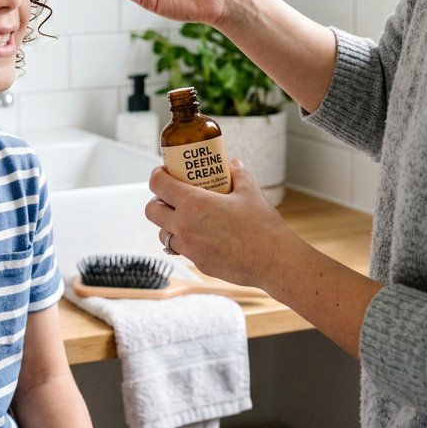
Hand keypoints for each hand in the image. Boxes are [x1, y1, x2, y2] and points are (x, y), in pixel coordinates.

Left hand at [146, 160, 287, 289]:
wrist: (275, 261)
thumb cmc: (263, 225)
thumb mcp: (250, 191)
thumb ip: (237, 173)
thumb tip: (232, 163)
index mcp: (193, 203)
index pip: (158, 185)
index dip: (158, 176)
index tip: (166, 173)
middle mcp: (185, 226)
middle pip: (152, 211)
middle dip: (158, 201)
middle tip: (173, 196)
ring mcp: (190, 248)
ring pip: (163, 234)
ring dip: (169, 223)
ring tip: (187, 217)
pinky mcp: (199, 264)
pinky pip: (182, 250)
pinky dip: (186, 241)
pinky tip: (204, 235)